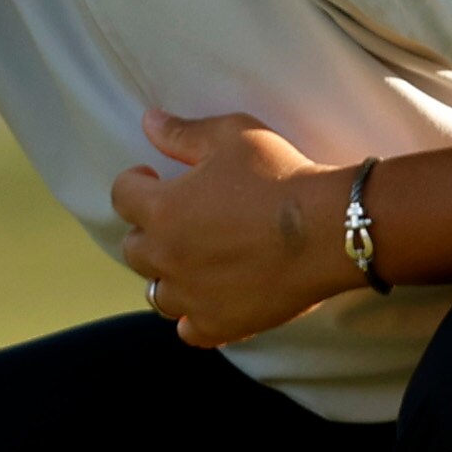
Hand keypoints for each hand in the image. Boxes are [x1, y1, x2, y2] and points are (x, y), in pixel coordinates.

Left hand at [111, 108, 360, 347]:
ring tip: (193, 261)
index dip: (136, 182)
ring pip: (156, 292)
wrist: (329, 229)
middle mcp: (167, 257)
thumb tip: (148, 121)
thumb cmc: (281, 176)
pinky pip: (189, 330)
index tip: (154, 177)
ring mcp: (192, 296)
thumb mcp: (232, 137)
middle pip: (134, 248)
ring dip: (168, 275)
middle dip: (149, 230)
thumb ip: (184, 132)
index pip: (122, 196)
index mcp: (162, 210)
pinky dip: (193, 317)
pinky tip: (210, 300)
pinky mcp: (220, 323)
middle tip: (179, 218)